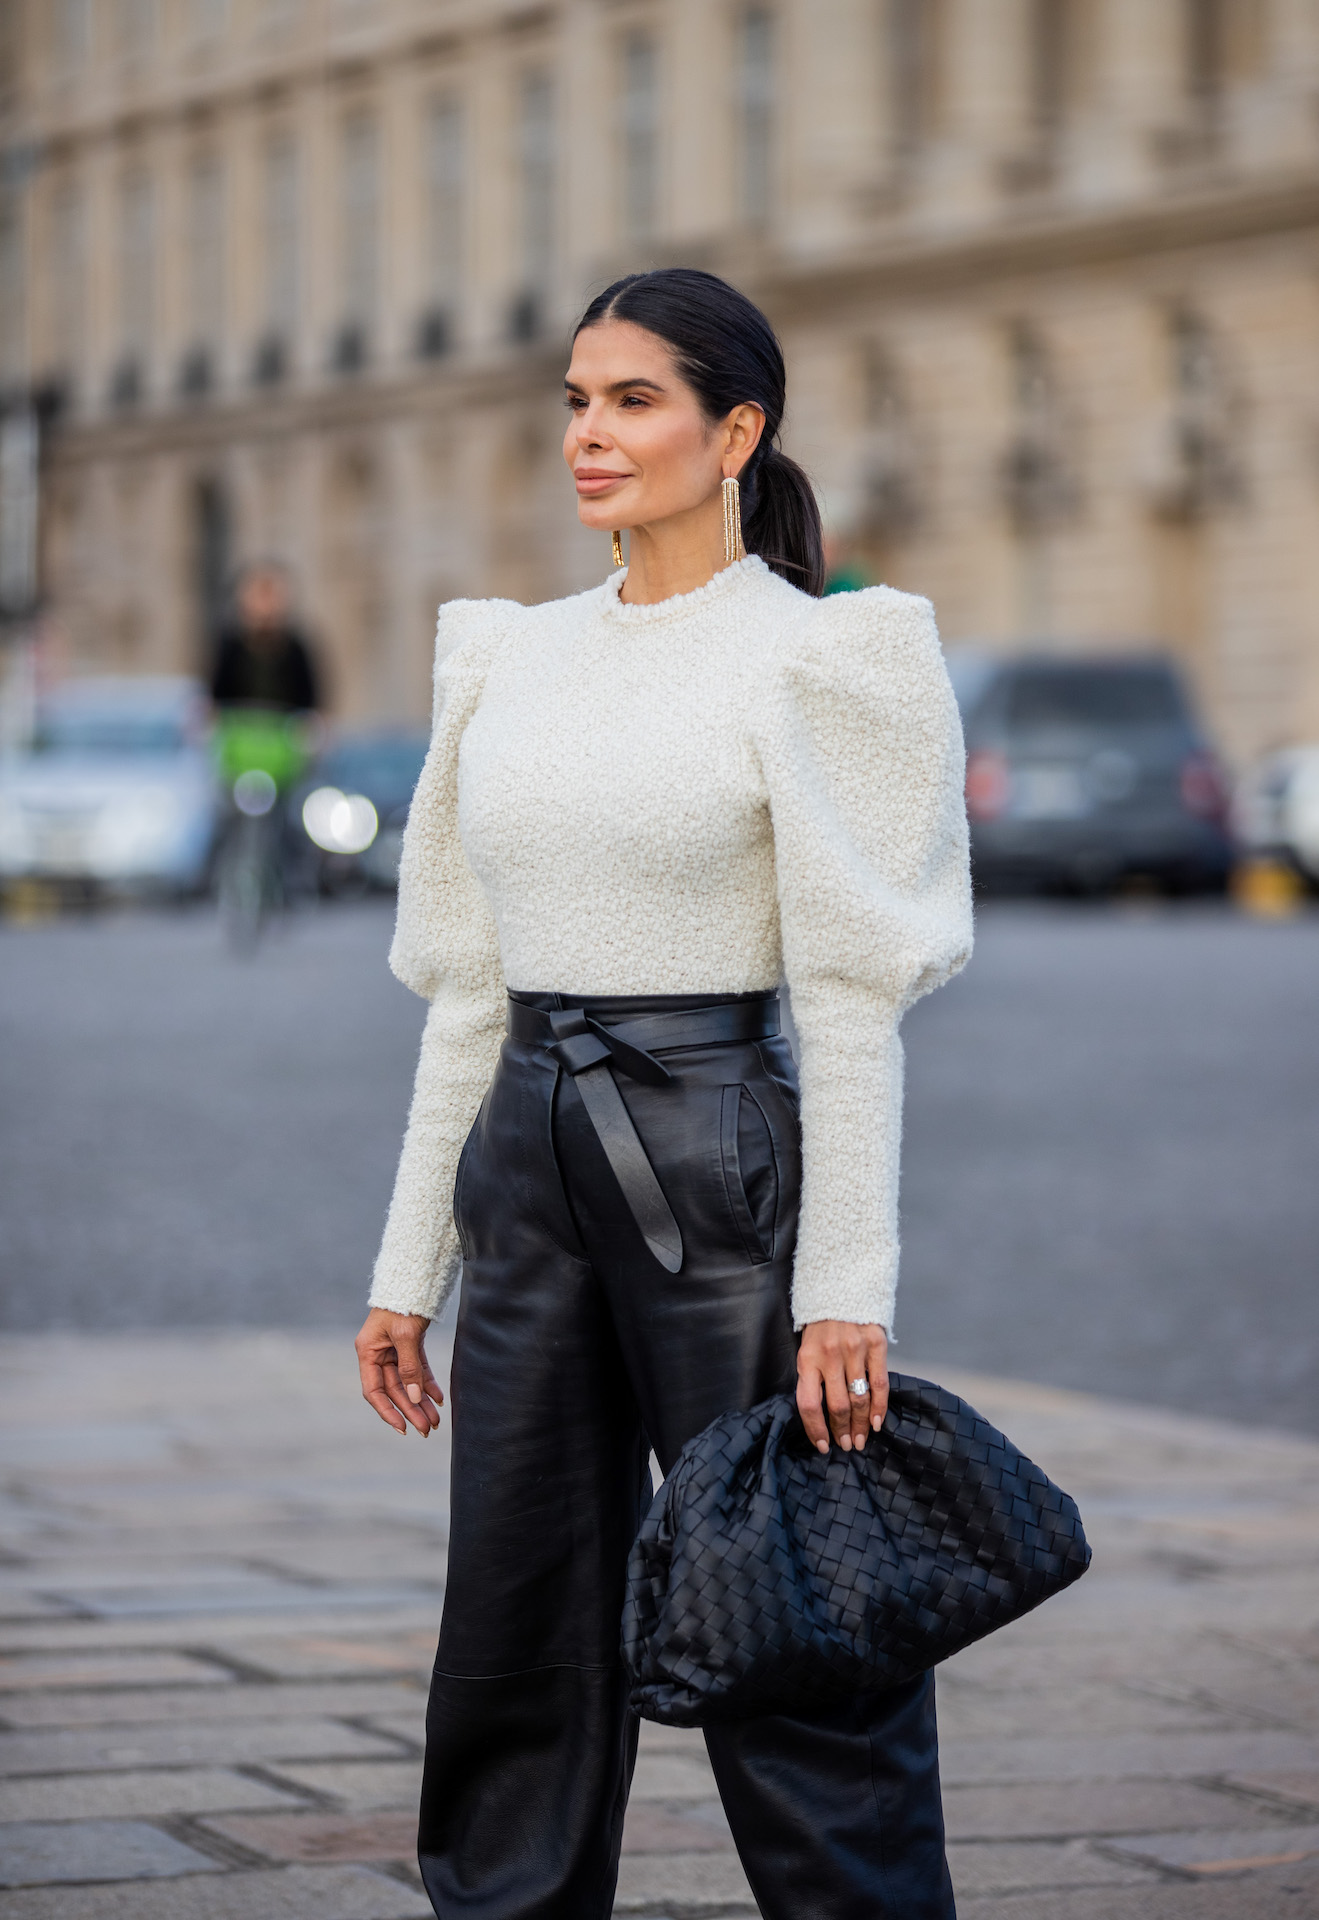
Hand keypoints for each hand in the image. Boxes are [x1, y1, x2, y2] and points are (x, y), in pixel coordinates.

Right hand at [355, 1309, 442, 1436]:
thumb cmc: (403, 1303)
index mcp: (368, 1352)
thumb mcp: (405, 1335)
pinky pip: (418, 1369)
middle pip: (395, 1389)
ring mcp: (394, 1349)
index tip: (402, 1428)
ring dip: (421, 1401)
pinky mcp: (410, 1344)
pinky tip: (438, 1398)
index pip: (374, 1391)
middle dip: (411, 1410)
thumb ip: (409, 1367)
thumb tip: (413, 1397)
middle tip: (427, 1429)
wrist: (416, 1277)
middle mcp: (378, 1353)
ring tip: (435, 1420)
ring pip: (408, 1382)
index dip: (387, 1411)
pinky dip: (427, 1384)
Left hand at [796, 1321, 888, 1454]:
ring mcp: (855, 1350)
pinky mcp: (876, 1344)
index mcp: (807, 1358)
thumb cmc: (821, 1324)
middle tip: (848, 1445)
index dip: (816, 1429)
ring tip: (863, 1439)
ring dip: (862, 1424)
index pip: (809, 1404)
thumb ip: (812, 1376)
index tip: (824, 1445)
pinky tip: (878, 1422)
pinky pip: (880, 1383)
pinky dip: (880, 1406)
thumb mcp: (807, 1347)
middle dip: (843, 1431)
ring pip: (859, 1399)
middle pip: (837, 1406)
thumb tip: (820, 1416)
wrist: (842, 1286)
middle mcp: (831, 1355)